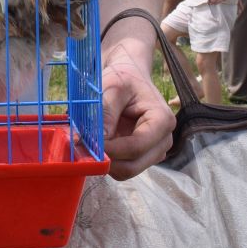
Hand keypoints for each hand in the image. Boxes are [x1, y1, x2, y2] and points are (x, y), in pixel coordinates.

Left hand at [100, 36, 173, 179]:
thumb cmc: (123, 78)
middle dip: (106, 159)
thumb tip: (89, 141)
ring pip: (126, 171)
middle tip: (83, 146)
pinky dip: (107, 161)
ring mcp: (154, 152)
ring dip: (106, 161)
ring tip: (90, 141)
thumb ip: (104, 115)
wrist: (129, 76)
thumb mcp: (112, 88)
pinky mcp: (142, 157)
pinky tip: (98, 144)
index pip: (136, 147)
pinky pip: (122, 169)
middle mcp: (163, 141)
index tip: (87, 142)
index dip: (110, 150)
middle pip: (133, 165)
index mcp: (163, 121)